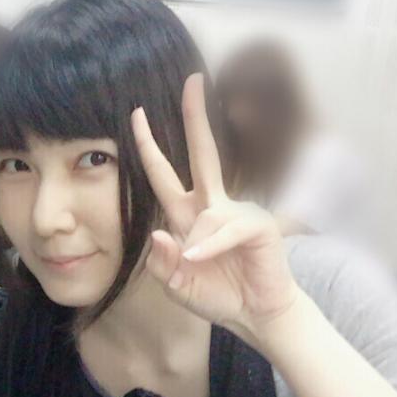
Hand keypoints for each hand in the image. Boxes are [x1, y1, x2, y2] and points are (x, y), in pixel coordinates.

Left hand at [132, 74, 300, 344]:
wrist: (254, 316)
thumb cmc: (216, 295)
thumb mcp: (175, 285)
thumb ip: (161, 263)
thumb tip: (158, 233)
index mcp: (187, 216)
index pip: (164, 175)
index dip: (150, 147)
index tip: (138, 116)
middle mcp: (211, 206)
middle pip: (202, 153)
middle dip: (196, 117)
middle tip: (192, 80)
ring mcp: (237, 212)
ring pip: (204, 214)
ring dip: (196, 247)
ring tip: (198, 268)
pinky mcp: (258, 224)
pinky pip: (225, 229)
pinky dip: (210, 246)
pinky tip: (201, 259)